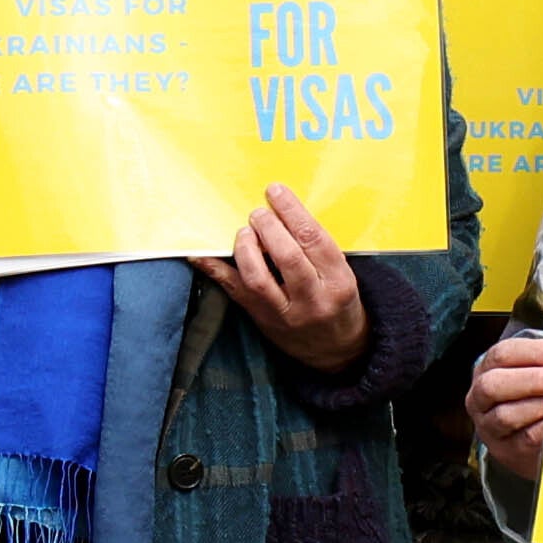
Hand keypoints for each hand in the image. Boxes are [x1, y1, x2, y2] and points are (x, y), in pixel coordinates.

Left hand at [206, 186, 363, 362]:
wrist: (336, 350)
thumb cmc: (338, 301)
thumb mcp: (342, 275)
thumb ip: (317, 248)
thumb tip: (281, 210)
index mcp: (339, 281)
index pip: (314, 240)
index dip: (292, 211)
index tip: (275, 192)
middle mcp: (313, 299)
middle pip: (287, 256)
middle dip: (268, 227)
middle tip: (258, 212)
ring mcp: (285, 313)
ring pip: (258, 277)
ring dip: (246, 247)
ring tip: (245, 232)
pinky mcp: (262, 319)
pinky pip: (235, 291)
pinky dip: (214, 270)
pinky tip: (200, 254)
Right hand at [469, 326, 542, 475]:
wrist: (527, 440)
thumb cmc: (532, 397)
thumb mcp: (532, 373)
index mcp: (486, 369)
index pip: (504, 354)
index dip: (538, 352)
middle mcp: (480, 398)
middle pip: (494, 384)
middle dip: (535, 379)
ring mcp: (489, 427)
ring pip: (505, 415)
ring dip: (539, 405)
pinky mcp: (506, 450)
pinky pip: (524, 439)